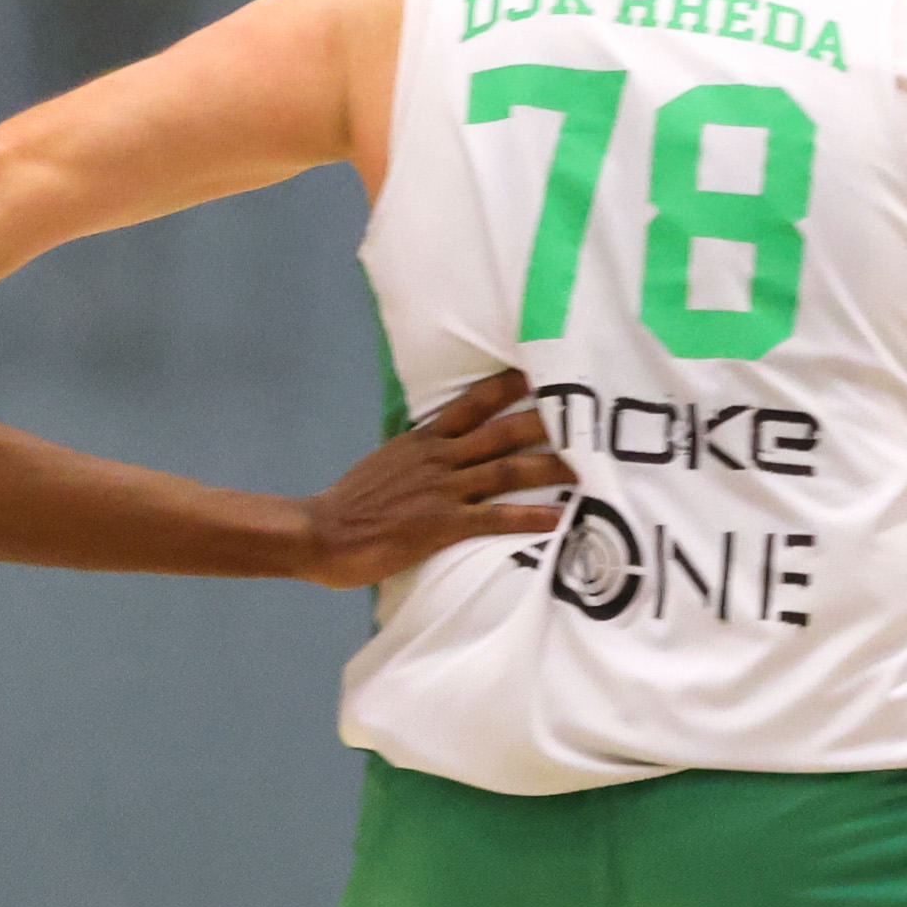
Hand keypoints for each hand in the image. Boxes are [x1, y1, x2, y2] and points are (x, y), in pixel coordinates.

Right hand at [299, 368, 568, 586]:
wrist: (319, 532)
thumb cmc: (349, 505)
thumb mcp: (385, 464)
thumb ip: (417, 455)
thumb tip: (438, 448)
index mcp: (423, 442)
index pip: (472, 404)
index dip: (506, 388)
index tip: (537, 374)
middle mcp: (439, 458)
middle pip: (503, 432)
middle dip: (546, 423)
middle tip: (583, 416)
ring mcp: (443, 490)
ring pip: (508, 470)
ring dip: (550, 467)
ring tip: (586, 467)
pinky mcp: (443, 525)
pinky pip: (496, 518)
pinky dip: (529, 516)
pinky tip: (558, 518)